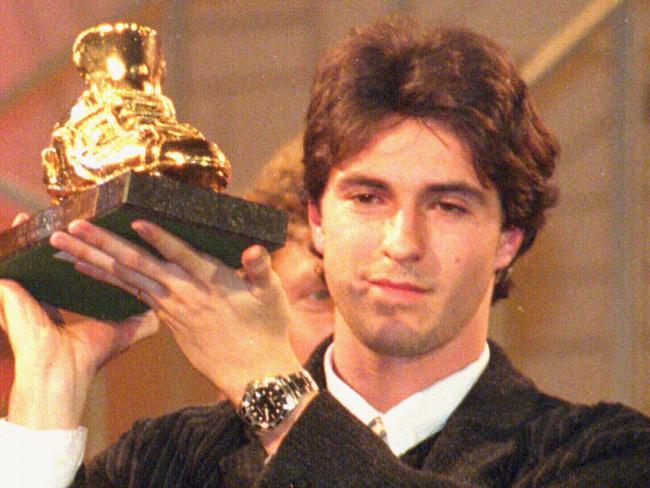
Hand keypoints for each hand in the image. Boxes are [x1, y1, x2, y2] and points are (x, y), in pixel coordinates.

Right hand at [1, 213, 159, 428]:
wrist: (57, 373)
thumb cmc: (88, 357)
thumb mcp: (121, 333)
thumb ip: (142, 321)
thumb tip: (165, 310)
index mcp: (73, 300)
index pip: (87, 266)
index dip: (95, 249)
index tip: (102, 229)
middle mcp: (51, 292)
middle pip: (64, 254)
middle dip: (70, 234)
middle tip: (76, 211)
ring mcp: (30, 289)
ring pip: (37, 253)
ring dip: (41, 232)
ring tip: (44, 211)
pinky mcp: (12, 287)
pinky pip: (12, 258)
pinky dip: (16, 239)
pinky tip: (18, 222)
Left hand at [50, 220, 302, 403]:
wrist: (253, 373)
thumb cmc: (267, 330)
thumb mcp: (272, 296)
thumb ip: (262, 268)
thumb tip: (254, 248)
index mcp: (212, 282)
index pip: (181, 255)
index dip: (159, 238)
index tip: (133, 220)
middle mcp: (184, 293)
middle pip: (138, 264)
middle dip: (103, 244)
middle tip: (73, 225)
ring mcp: (171, 306)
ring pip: (125, 278)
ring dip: (93, 260)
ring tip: (63, 244)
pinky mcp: (166, 317)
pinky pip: (129, 293)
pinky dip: (105, 280)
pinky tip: (84, 269)